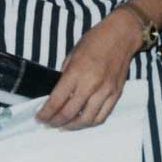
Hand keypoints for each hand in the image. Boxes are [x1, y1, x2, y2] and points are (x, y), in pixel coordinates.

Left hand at [37, 7, 138, 128]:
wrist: (122, 35)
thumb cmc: (95, 41)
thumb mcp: (72, 54)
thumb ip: (65, 77)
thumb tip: (57, 96)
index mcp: (76, 72)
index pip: (56, 101)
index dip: (45, 113)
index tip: (39, 118)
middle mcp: (91, 84)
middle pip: (69, 113)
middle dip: (55, 122)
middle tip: (49, 123)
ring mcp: (105, 90)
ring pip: (86, 119)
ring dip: (72, 126)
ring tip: (64, 125)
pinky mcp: (116, 94)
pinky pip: (102, 116)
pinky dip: (90, 122)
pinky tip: (82, 120)